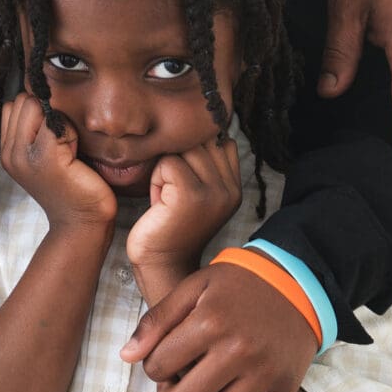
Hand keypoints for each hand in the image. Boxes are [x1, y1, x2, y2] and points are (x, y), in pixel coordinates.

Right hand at [0, 93, 115, 235]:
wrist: (83, 223)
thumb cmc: (73, 187)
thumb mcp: (42, 155)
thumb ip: (33, 130)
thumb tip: (41, 98)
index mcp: (7, 151)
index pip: (12, 105)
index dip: (36, 113)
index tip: (50, 138)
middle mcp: (10, 153)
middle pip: (22, 100)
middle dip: (45, 112)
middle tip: (60, 143)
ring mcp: (25, 155)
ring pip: (35, 104)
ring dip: (56, 119)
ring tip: (66, 148)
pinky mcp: (46, 157)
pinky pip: (57, 122)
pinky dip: (70, 131)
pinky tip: (75, 155)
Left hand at [117, 261, 317, 391]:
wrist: (296, 284)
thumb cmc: (236, 284)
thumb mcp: (193, 287)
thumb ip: (157, 320)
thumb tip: (125, 356)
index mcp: (211, 322)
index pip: (161, 365)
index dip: (151, 369)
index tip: (158, 364)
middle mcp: (239, 352)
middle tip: (170, 387)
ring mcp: (264, 375)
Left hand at [126, 140, 241, 302]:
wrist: (161, 264)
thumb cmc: (169, 224)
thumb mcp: (196, 193)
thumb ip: (205, 164)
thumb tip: (197, 127)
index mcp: (234, 187)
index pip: (219, 140)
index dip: (193, 151)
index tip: (182, 179)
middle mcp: (230, 189)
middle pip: (199, 140)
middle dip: (176, 158)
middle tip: (170, 190)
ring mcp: (214, 192)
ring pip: (182, 148)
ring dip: (165, 168)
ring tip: (166, 195)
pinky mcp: (191, 195)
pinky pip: (168, 162)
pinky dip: (156, 178)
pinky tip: (160, 202)